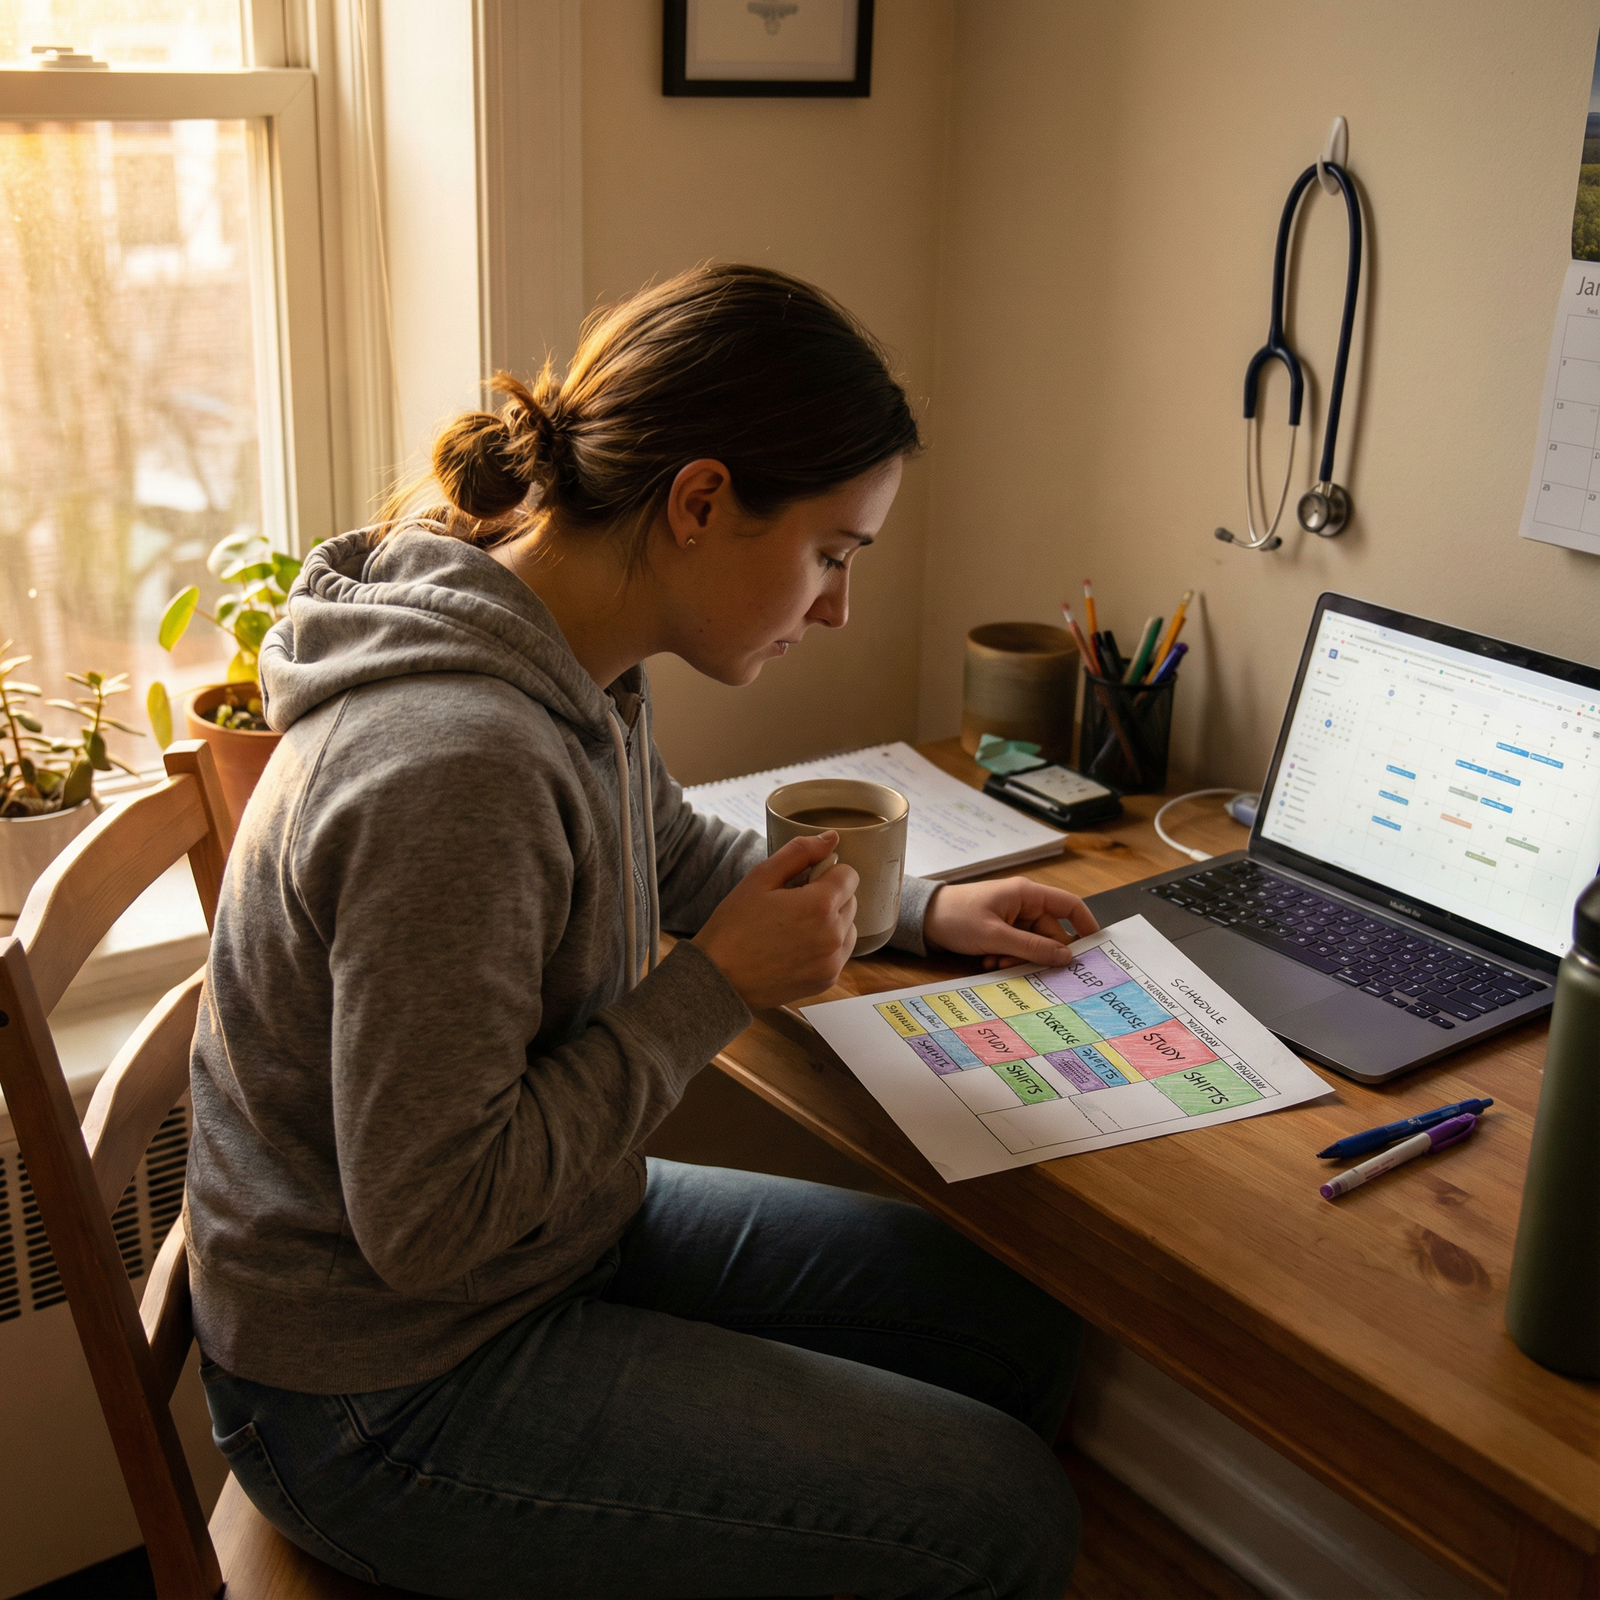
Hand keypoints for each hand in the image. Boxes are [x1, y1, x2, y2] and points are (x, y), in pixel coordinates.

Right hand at [693, 833, 858, 1009]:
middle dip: (828, 897)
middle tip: (791, 905)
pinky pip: (840, 952)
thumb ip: (800, 852)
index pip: (849, 874)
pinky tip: (796, 946)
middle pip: (850, 900)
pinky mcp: (828, 979)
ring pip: (849, 926)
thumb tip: (830, 838)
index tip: (802, 882)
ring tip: (794, 927)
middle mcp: (834, 935)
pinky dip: (826, 945)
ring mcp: (832, 961)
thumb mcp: (760, 878)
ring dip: (831, 921)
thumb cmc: (734, 928)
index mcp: (820, 905)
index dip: (825, 872)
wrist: (719, 979)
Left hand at [923, 878, 1097, 970]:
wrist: (922, 919)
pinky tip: (987, 962)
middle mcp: (1024, 904)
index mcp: (1027, 894)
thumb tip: (1065, 958)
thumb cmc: (956, 917)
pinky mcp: (1001, 931)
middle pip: (1050, 934)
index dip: (1086, 925)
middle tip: (1016, 965)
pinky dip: (1006, 959)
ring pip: (1032, 946)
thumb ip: (1031, 947)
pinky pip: (1017, 949)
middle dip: (1036, 954)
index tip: (1094, 949)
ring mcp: (1013, 918)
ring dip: (1017, 959)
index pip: (1070, 905)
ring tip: (995, 962)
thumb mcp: (995, 936)